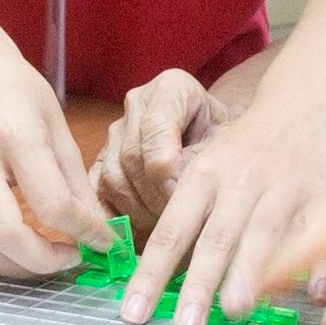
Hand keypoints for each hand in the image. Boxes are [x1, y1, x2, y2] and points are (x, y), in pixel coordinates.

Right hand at [0, 48, 98, 274]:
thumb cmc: (17, 92)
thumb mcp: (58, 127)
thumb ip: (76, 184)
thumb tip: (97, 233)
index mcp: (15, 134)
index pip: (53, 204)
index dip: (83, 232)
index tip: (101, 241)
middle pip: (5, 235)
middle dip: (43, 262)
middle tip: (70, 259)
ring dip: (17, 266)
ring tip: (46, 258)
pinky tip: (17, 245)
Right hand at [92, 68, 217, 232]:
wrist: (216, 137)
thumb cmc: (226, 140)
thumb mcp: (228, 145)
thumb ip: (203, 163)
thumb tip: (177, 196)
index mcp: (171, 88)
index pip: (156, 128)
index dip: (167, 169)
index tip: (184, 197)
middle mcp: (137, 104)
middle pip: (132, 158)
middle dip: (155, 198)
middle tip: (179, 225)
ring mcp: (115, 132)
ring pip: (113, 178)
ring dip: (137, 212)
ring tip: (165, 230)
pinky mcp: (102, 159)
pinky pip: (97, 192)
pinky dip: (114, 218)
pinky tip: (135, 236)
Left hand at [116, 87, 325, 324]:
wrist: (302, 103)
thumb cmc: (245, 149)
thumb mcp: (205, 168)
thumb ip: (185, 218)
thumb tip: (153, 278)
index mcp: (204, 178)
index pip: (170, 231)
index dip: (151, 273)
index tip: (134, 314)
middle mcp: (240, 183)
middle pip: (217, 238)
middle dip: (199, 284)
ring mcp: (284, 189)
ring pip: (265, 234)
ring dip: (250, 274)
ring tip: (234, 311)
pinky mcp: (325, 195)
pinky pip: (320, 233)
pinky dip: (320, 264)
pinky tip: (313, 297)